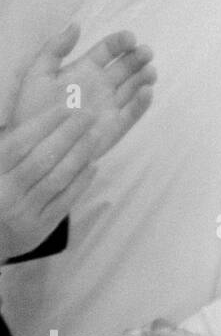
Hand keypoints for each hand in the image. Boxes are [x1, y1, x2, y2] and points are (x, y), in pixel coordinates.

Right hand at [0, 105, 96, 262]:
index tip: (68, 107)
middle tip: (89, 114)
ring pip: (57, 178)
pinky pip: (65, 200)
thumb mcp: (1, 166)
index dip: (45, 123)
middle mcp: (5, 193)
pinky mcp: (39, 228)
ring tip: (95, 134)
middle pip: (42, 158)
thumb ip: (18, 144)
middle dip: (69, 133)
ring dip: (80, 153)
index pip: (20, 143)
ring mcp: (22, 213)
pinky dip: (81, 181)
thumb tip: (56, 113)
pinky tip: (93, 164)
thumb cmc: (2, 187)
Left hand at [12, 24, 155, 163]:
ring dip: (144, 77)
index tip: (130, 38)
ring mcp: (109, 106)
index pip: (108, 49)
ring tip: (149, 72)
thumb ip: (54, 49)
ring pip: (133, 87)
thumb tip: (77, 24)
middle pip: (126, 66)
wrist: (29, 148)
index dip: (121, 41)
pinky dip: (142, 104)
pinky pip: (132, 114)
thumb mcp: (36, 75)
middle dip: (138, 57)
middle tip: (146, 53)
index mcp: (84, 70)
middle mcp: (101, 86)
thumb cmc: (30, 112)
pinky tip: (147, 92)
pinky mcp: (113, 128)